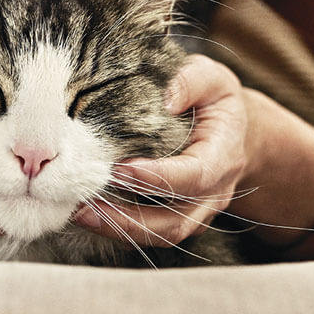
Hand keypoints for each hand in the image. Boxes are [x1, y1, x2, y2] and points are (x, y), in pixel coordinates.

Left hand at [74, 54, 248, 247]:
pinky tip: (91, 215)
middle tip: (86, 207)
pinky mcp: (178, 218)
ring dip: (119, 230)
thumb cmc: (216, 101)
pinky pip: (151, 234)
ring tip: (80, 215)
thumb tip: (167, 99)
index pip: (193, 176)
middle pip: (174, 221)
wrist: (233, 131)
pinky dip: (120, 230)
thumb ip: (193, 81)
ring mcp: (197, 212)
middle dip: (129, 219)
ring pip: (161, 234)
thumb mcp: (213, 78)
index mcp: (222, 157)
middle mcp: (213, 194)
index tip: (121, 168)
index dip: (158, 177)